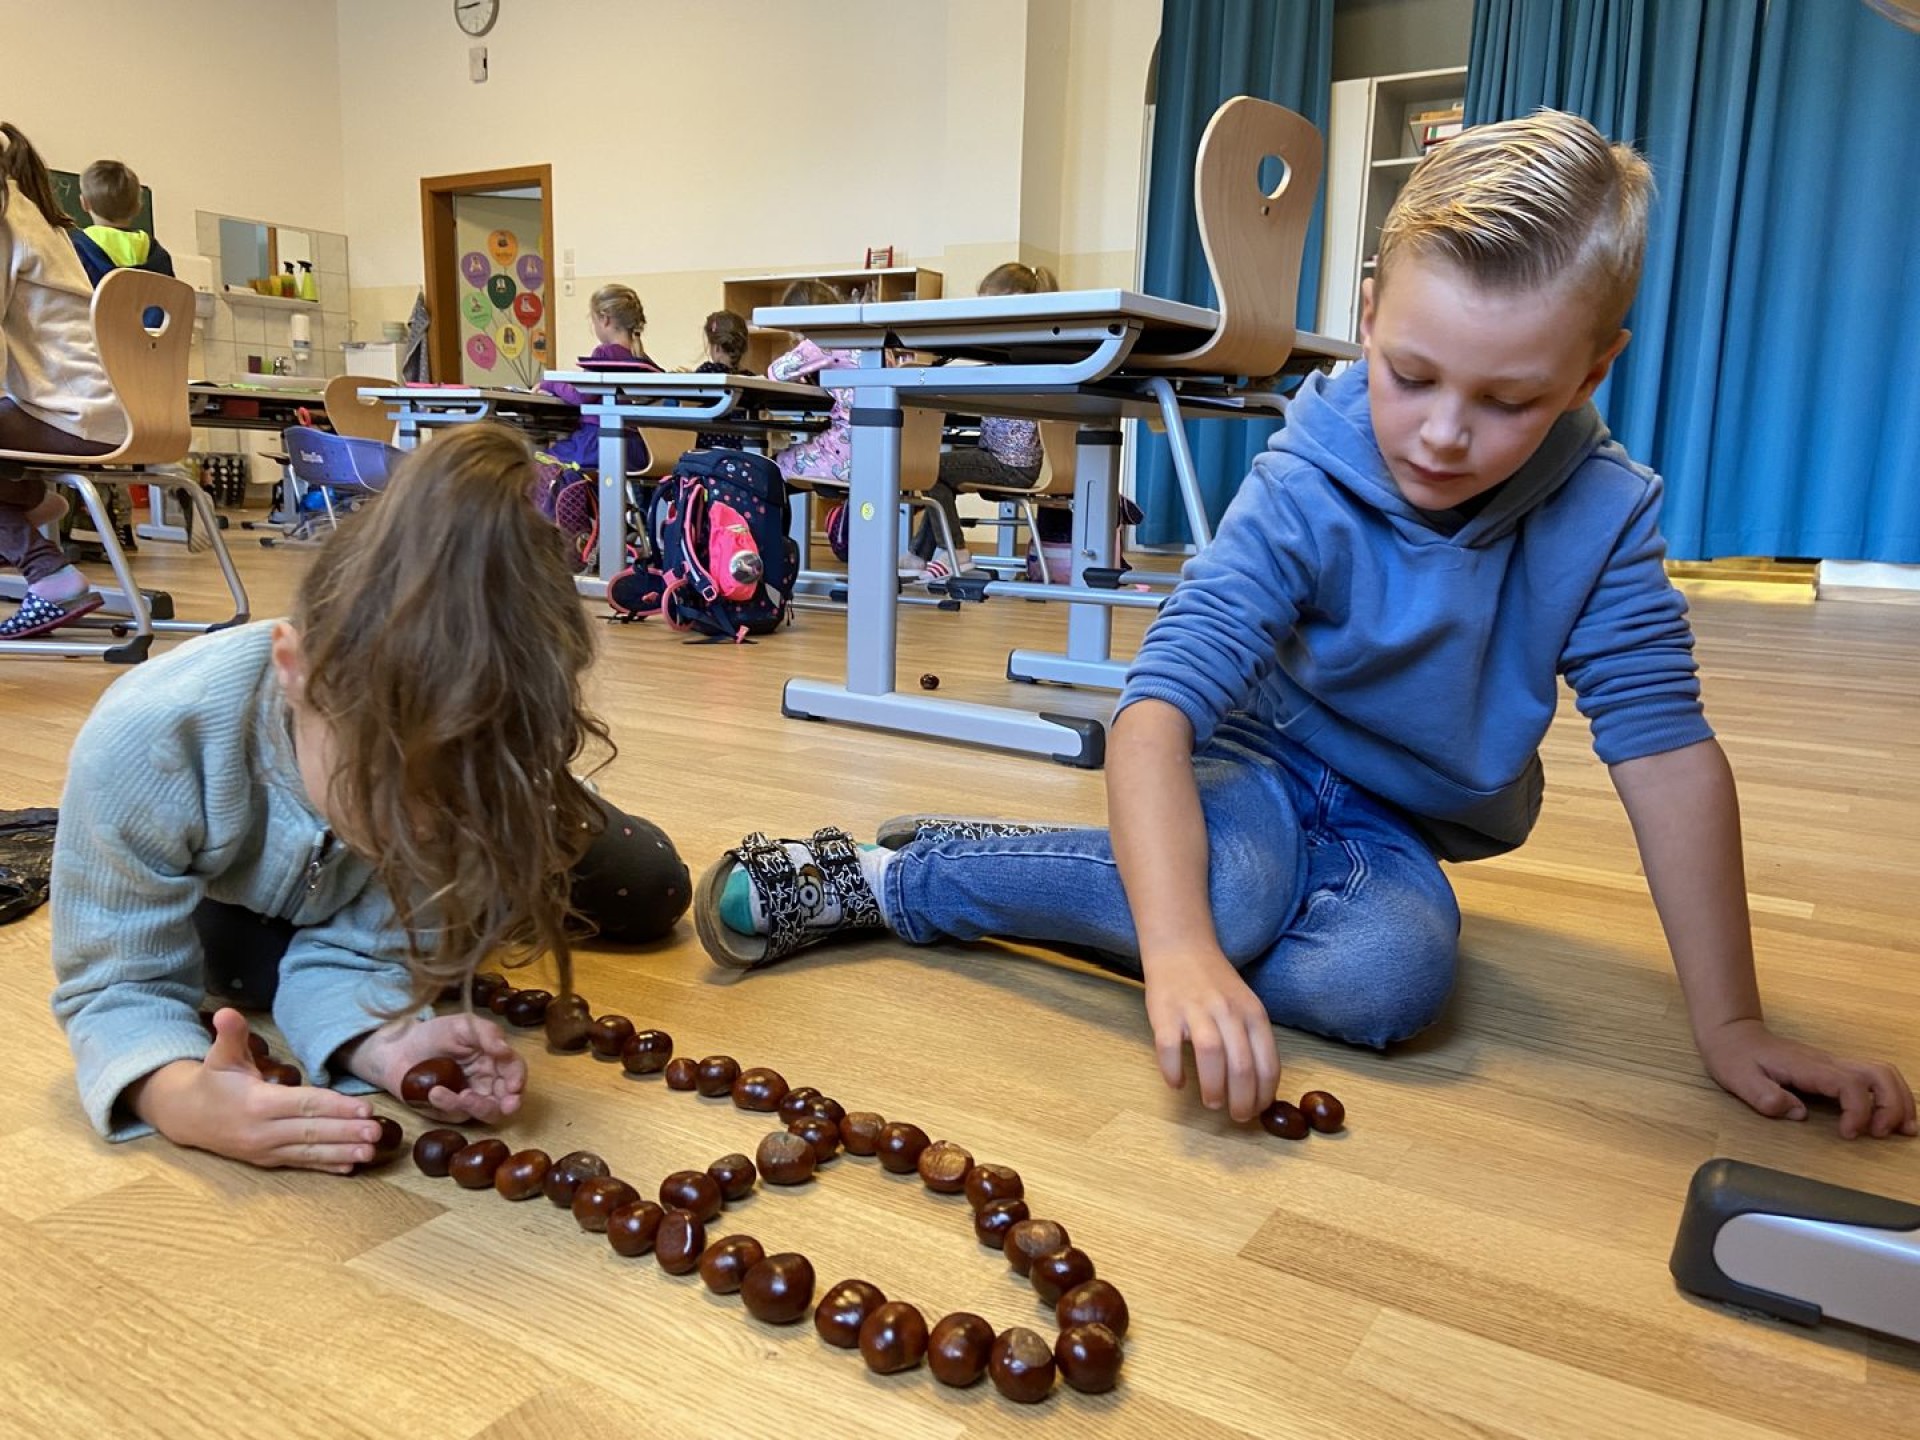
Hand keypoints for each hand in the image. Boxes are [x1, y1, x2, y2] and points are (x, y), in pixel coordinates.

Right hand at [128, 1008, 384, 1172]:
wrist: (187, 1116)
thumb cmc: (213, 1080)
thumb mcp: (220, 1054)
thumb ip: (231, 1034)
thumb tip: (227, 1012)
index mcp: (257, 1103)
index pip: (304, 1105)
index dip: (335, 1107)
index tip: (364, 1108)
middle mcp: (263, 1131)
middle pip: (312, 1131)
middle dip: (346, 1133)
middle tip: (377, 1133)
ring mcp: (265, 1150)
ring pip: (309, 1152)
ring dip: (342, 1153)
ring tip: (370, 1153)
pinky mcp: (267, 1161)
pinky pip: (300, 1163)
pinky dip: (325, 1167)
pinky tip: (349, 1168)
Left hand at [344, 1012, 526, 1124]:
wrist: (397, 1049)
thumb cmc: (433, 1034)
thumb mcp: (462, 1025)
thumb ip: (487, 1034)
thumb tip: (507, 1050)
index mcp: (495, 1059)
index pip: (515, 1071)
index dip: (518, 1080)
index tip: (514, 1086)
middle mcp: (487, 1082)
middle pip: (507, 1099)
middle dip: (506, 1104)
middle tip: (503, 1105)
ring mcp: (470, 1099)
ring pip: (487, 1113)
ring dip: (478, 1106)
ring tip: (460, 1096)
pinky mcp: (449, 1112)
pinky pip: (457, 1115)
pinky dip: (449, 1105)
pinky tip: (434, 1092)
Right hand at [1143, 946, 1281, 1122]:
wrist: (1181, 947)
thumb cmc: (1216, 984)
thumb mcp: (1246, 1005)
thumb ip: (1253, 1039)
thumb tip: (1259, 1088)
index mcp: (1253, 1013)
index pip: (1267, 1064)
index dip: (1264, 1095)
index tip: (1256, 1111)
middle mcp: (1228, 1011)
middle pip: (1242, 1066)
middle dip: (1242, 1100)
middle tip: (1236, 1116)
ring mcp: (1195, 1010)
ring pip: (1211, 1056)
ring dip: (1214, 1088)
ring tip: (1212, 1103)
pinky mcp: (1165, 1012)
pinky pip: (1169, 1048)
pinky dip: (1174, 1071)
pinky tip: (1177, 1083)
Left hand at [1698, 1018, 1915, 1138]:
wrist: (1732, 1034)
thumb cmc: (1735, 1057)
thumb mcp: (1739, 1079)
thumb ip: (1765, 1097)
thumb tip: (1799, 1114)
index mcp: (1807, 1067)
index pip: (1850, 1084)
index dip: (1858, 1111)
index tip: (1849, 1134)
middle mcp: (1827, 1062)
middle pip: (1879, 1073)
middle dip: (1892, 1105)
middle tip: (1884, 1134)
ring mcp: (1833, 1064)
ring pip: (1882, 1072)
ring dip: (1898, 1100)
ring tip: (1903, 1129)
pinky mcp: (1833, 1070)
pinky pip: (1873, 1077)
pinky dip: (1890, 1096)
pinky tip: (1890, 1118)